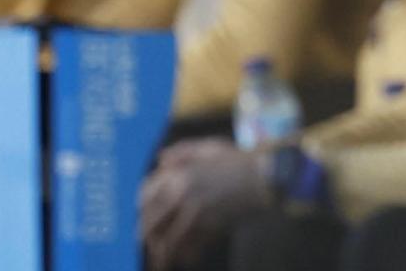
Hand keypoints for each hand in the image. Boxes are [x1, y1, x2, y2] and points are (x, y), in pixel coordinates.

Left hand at [140, 138, 269, 268]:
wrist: (266, 178)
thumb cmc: (238, 160)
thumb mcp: (206, 147)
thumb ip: (181, 152)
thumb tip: (160, 160)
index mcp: (178, 174)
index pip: (147, 194)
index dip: (141, 207)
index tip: (139, 215)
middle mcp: (183, 194)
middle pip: (154, 219)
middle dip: (145, 233)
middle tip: (140, 242)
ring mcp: (198, 213)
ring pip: (171, 237)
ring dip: (163, 250)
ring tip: (159, 259)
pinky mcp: (214, 227)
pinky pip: (194, 245)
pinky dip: (187, 254)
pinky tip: (184, 260)